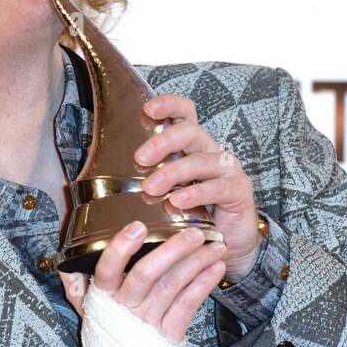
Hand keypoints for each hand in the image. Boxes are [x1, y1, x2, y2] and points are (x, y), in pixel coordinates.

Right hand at [58, 219, 226, 343]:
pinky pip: (189, 306)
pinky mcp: (169, 334)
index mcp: (103, 296)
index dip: (122, 247)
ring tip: (214, 244)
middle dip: (172, 250)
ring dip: (196, 263)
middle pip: (147, 275)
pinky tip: (216, 268)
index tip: (138, 226)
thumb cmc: (107, 328)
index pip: (108, 269)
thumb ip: (75, 282)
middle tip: (192, 232)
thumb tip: (63, 261)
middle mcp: (126, 308)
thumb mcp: (85, 307)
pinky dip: (204, 285)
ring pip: (172, 286)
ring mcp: (149, 322)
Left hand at [132, 93, 260, 282]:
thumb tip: (107, 174)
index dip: (169, 105)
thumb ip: (148, 177)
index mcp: (193, 146)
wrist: (228, 241)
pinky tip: (177, 202)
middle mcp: (211, 151)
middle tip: (140, 158)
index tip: (148, 109)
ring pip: (200, 161)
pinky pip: (217, 188)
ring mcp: (227, 169)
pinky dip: (195, 194)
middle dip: (163, 141)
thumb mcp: (167, 191)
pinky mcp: (239, 190)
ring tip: (151, 187)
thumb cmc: (194, 212)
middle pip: (190, 132)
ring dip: (173, 173)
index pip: (185, 114)